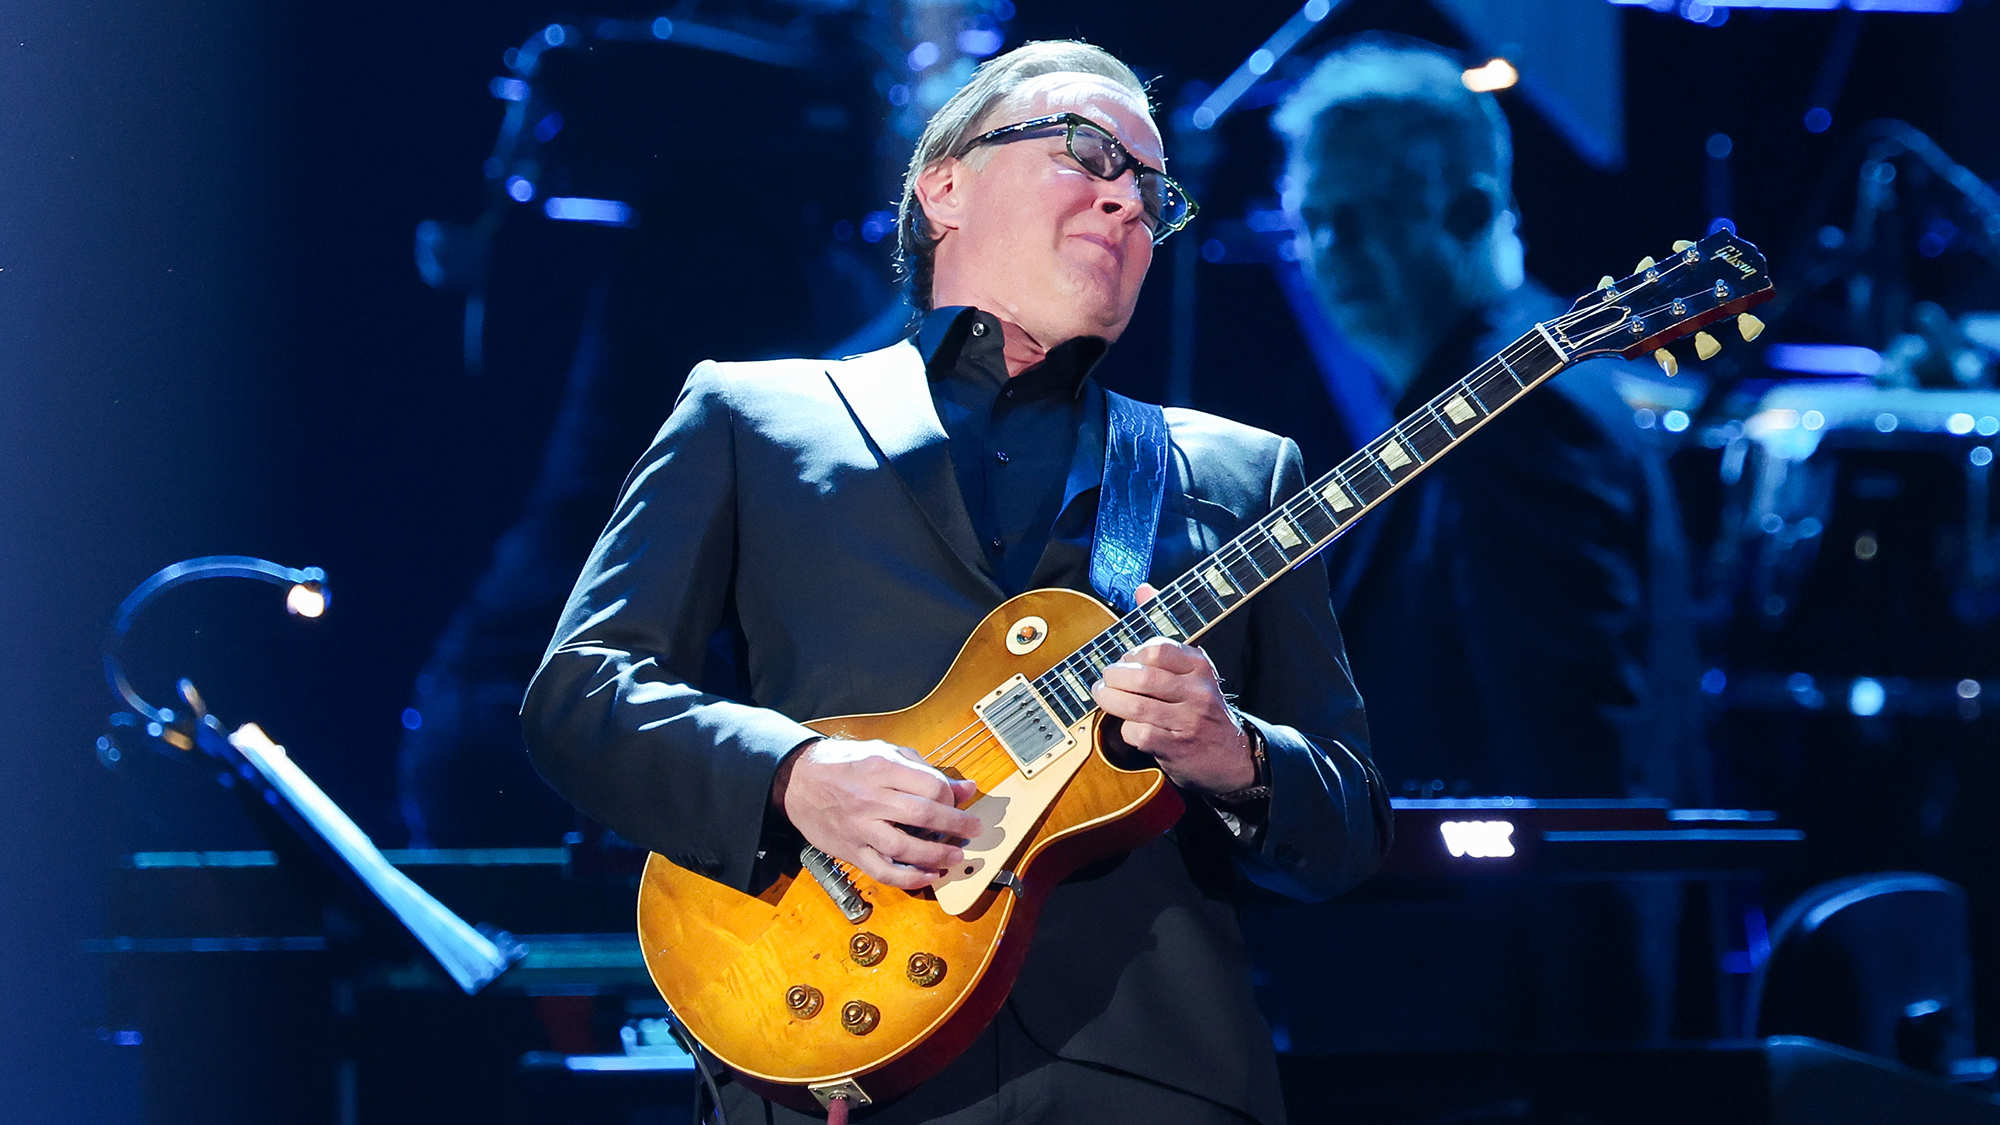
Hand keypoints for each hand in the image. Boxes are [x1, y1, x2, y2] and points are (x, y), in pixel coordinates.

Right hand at [771, 738, 982, 889]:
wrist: (797, 780)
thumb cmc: (844, 763)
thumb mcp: (885, 752)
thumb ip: (925, 770)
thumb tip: (965, 788)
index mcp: (881, 767)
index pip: (930, 786)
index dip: (951, 797)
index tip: (958, 802)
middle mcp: (870, 798)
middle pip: (923, 815)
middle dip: (956, 825)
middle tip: (973, 830)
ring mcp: (859, 827)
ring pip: (905, 847)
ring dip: (937, 855)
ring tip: (956, 857)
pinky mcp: (851, 850)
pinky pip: (883, 871)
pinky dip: (909, 878)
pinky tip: (929, 876)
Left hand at [1091, 585, 1257, 795]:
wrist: (1233, 757)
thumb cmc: (1202, 707)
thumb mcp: (1191, 668)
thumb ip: (1164, 628)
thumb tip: (1143, 588)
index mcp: (1200, 665)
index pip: (1157, 649)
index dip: (1131, 653)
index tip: (1124, 659)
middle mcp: (1197, 691)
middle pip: (1141, 677)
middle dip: (1112, 678)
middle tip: (1104, 680)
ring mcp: (1188, 720)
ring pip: (1135, 705)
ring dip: (1110, 701)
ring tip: (1103, 697)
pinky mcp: (1176, 747)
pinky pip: (1137, 733)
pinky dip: (1124, 729)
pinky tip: (1127, 726)